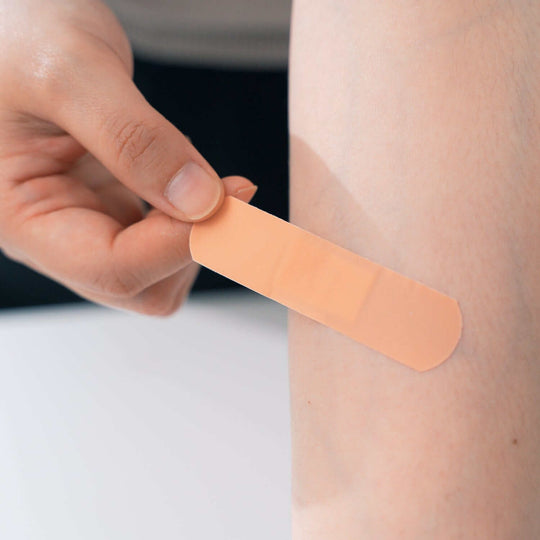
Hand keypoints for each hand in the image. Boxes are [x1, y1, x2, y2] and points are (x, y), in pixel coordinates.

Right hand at [0, 0, 255, 314]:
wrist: (22, 21)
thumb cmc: (22, 34)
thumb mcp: (70, 73)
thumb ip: (134, 141)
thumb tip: (201, 203)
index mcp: (22, 218)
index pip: (115, 269)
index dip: (184, 244)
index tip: (238, 197)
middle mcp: (53, 235)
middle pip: (142, 287)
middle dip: (194, 247)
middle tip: (232, 193)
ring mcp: (84, 226)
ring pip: (159, 273)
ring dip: (196, 233)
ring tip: (193, 170)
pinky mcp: (112, 211)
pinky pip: (164, 240)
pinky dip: (192, 218)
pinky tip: (187, 176)